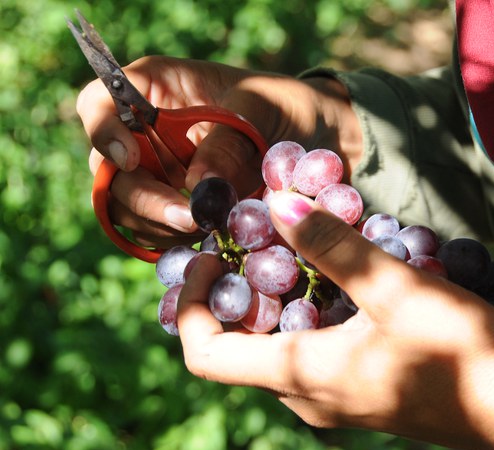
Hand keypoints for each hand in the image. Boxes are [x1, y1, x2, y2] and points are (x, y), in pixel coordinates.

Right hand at [76, 55, 360, 246]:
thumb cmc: (290, 107)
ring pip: (128, 210)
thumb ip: (229, 143)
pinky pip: (157, 235)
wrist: (325, 142)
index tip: (130, 157)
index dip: (102, 131)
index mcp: (156, 91)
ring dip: (161, 227)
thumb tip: (198, 190)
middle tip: (190, 218)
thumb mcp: (264, 109)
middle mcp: (147, 136)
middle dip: (144, 198)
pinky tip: (209, 245)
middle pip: (110, 170)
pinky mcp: (179, 212)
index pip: (99, 103)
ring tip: (208, 232)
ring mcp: (160, 177)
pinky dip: (176, 244)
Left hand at [177, 191, 493, 449]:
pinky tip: (345, 284)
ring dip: (277, 301)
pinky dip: (308, 317)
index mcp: (300, 375)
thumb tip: (276, 203)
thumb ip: (332, 246)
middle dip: (237, 291)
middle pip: (239, 348)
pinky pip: (310, 356)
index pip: (203, 354)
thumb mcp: (395, 288)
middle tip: (260, 239)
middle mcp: (306, 397)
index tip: (210, 256)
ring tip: (305, 251)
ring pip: (277, 349)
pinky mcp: (360, 395)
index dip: (189, 304)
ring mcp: (334, 401)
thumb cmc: (458, 352)